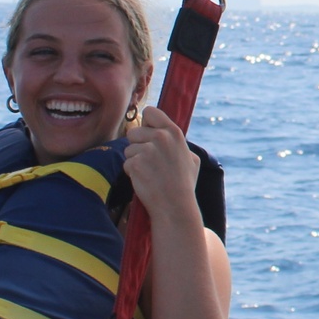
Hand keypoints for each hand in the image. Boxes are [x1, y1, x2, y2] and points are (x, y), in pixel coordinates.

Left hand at [124, 104, 200, 225]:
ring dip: (135, 160)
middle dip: (137, 145)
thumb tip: (165, 133)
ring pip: (128, 149)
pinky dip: (132, 173)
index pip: (150, 112)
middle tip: (150, 161)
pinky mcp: (135, 164)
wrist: (175, 206)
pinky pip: (126, 163)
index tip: (149, 135)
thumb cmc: (184, 184)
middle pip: (133, 132)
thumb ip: (178, 143)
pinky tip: (145, 180)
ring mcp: (147, 151)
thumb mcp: (192, 158)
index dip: (146, 123)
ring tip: (150, 173)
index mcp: (174, 133)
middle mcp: (160, 138)